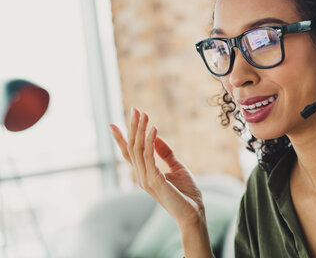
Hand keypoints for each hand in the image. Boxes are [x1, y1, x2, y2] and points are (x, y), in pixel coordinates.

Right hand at [109, 108, 204, 229]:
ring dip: (140, 130)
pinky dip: (150, 141)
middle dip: (133, 128)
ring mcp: (146, 180)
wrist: (193, 214)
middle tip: (135, 109)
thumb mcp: (177, 168)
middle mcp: (141, 177)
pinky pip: (149, 156)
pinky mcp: (155, 180)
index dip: (121, 138)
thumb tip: (156, 137)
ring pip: (138, 149)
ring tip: (144, 114)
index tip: (113, 124)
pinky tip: (154, 128)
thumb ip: (165, 154)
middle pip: (132, 148)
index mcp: (145, 174)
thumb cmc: (187, 194)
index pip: (129, 154)